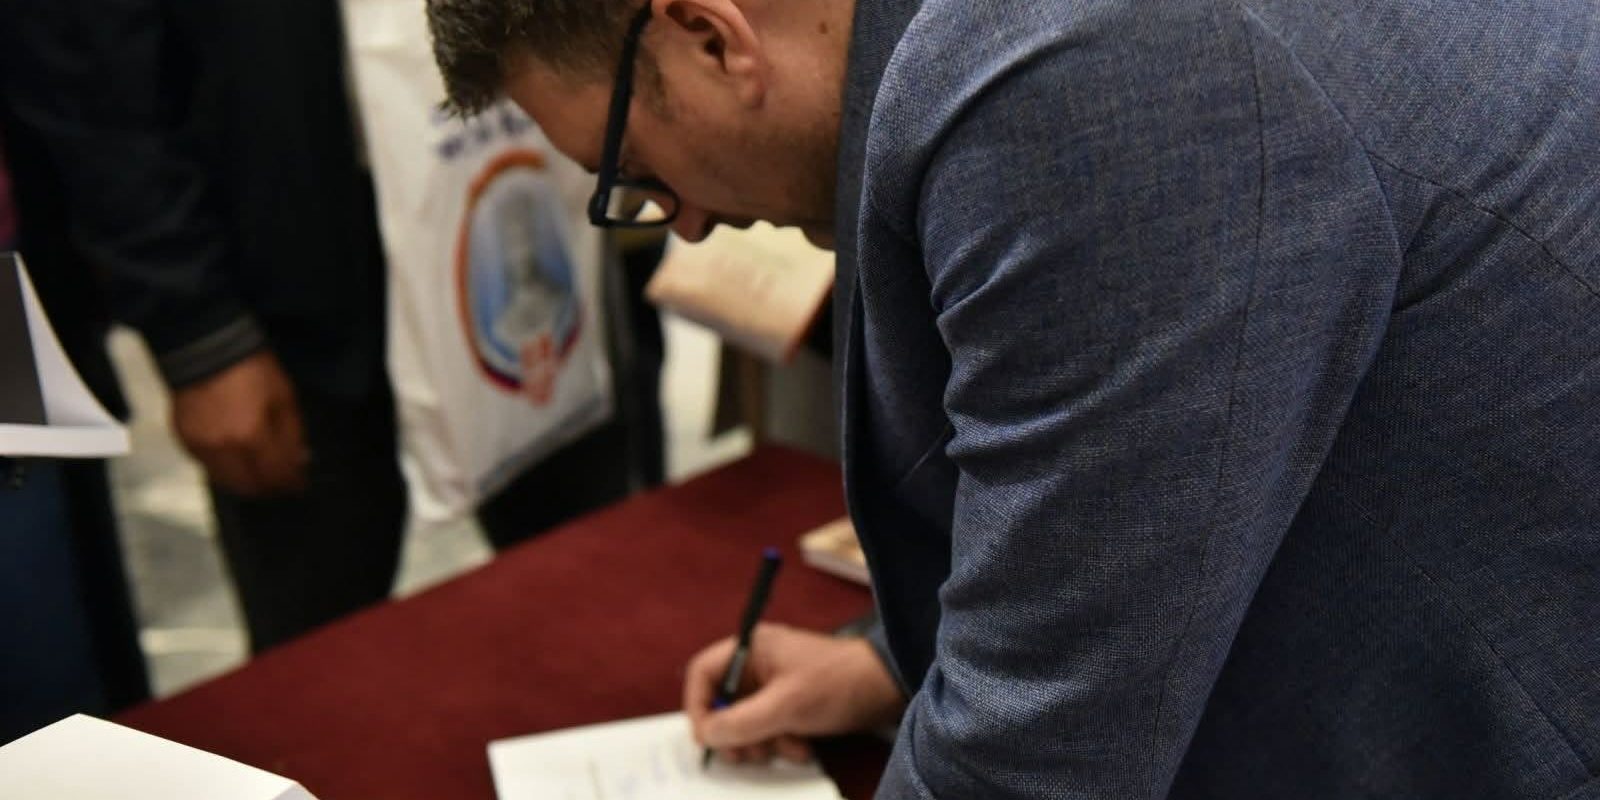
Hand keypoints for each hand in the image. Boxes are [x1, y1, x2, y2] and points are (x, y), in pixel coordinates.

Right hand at [170, 351, 308, 496]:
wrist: (208, 347)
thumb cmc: (252, 368)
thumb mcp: (284, 397)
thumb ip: (292, 435)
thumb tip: (298, 462)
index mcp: (252, 436)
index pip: (276, 476)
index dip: (291, 484)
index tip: (299, 484)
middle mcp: (224, 448)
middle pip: (250, 487)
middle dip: (270, 489)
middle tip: (282, 483)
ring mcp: (201, 447)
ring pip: (226, 483)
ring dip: (246, 483)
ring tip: (261, 474)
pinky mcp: (185, 441)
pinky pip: (208, 468)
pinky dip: (225, 470)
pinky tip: (237, 459)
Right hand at [684, 622, 905, 764]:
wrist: (888, 688)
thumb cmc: (836, 684)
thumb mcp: (785, 705)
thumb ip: (741, 722)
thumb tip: (705, 735)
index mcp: (751, 648)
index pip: (703, 673)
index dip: (697, 705)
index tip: (708, 737)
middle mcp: (758, 665)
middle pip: (721, 703)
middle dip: (734, 733)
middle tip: (749, 753)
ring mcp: (775, 685)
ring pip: (745, 722)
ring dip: (761, 743)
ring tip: (788, 746)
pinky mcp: (791, 704)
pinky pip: (769, 729)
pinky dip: (780, 742)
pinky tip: (803, 746)